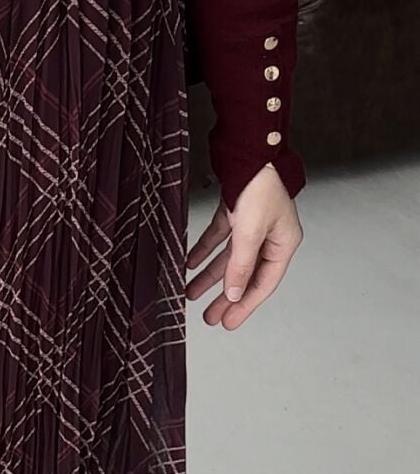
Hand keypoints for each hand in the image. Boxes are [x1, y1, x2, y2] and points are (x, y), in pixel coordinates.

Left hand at [186, 162, 302, 328]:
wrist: (249, 151)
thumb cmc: (260, 186)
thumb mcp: (249, 232)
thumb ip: (241, 265)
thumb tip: (233, 294)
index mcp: (283, 243)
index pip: (263, 283)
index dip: (244, 305)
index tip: (227, 322)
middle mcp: (270, 236)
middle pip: (245, 274)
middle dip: (226, 296)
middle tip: (210, 317)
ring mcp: (252, 224)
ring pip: (229, 258)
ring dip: (211, 276)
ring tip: (192, 293)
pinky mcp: (235, 212)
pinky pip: (219, 238)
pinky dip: (204, 251)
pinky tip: (190, 263)